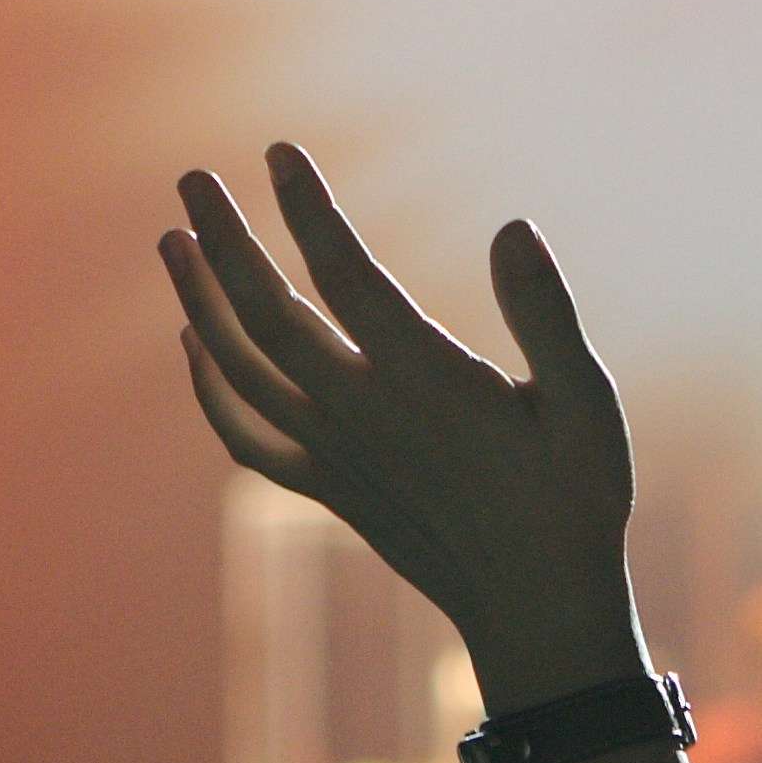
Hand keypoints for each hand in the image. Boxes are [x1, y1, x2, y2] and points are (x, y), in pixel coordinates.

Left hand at [162, 144, 647, 712]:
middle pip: (266, 314)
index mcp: (425, 381)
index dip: (308, 210)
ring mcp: (335, 455)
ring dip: (197, 301)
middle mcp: (363, 414)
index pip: (346, 275)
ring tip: (173, 241)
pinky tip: (191, 345)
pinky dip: (208, 389)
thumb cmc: (574, 500)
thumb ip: (547, 314)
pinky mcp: (326, 489)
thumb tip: (513, 228)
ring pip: (239, 369)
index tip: (278, 153)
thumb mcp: (588, 405)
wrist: (535, 610)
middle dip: (224, 240)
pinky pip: (245, 436)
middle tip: (191, 179)